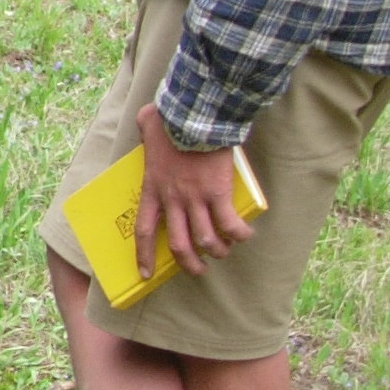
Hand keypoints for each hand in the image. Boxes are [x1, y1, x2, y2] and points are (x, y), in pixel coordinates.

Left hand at [135, 104, 252, 278]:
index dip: (145, 255)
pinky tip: (245, 235)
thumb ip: (144, 130)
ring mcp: (196, 198)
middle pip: (179, 245)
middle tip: (198, 270)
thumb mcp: (147, 125)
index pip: (145, 230)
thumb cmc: (172, 117)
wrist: (195, 116)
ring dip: (217, 251)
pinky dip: (239, 234)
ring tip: (224, 251)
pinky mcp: (219, 194)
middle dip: (190, 264)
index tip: (145, 274)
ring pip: (206, 240)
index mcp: (153, 188)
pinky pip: (230, 224)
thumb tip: (146, 125)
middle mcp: (173, 199)